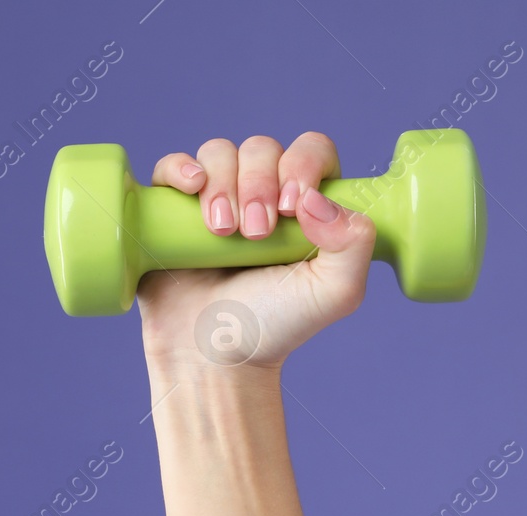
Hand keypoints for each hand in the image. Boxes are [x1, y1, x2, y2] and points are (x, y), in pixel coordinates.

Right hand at [136, 132, 375, 381]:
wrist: (213, 356)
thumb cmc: (274, 326)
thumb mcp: (334, 293)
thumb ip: (354, 244)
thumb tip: (316, 199)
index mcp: (305, 205)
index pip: (310, 151)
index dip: (302, 165)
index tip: (292, 208)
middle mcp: (261, 195)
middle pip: (262, 148)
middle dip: (259, 184)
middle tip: (255, 235)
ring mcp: (215, 200)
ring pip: (219, 153)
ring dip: (223, 185)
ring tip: (223, 232)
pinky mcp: (173, 211)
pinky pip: (173, 166)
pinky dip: (181, 169)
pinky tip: (192, 188)